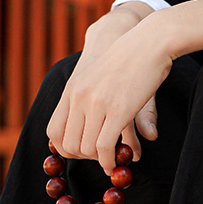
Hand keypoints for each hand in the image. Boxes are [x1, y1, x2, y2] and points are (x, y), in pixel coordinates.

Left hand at [48, 13, 172, 174]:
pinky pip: (104, 147)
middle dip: (83, 157)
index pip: (53, 131)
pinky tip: (115, 162)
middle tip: (99, 155)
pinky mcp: (118, 111)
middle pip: (68, 145)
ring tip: (110, 157)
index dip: (65, 148)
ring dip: (98, 160)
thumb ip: (87, 102)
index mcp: (72, 90)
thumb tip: (84, 128)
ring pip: (86, 149)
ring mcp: (97, 104)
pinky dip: (108, 161)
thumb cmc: (126, 60)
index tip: (81, 150)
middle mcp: (79, 97)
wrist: (149, 41)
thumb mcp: (98, 79)